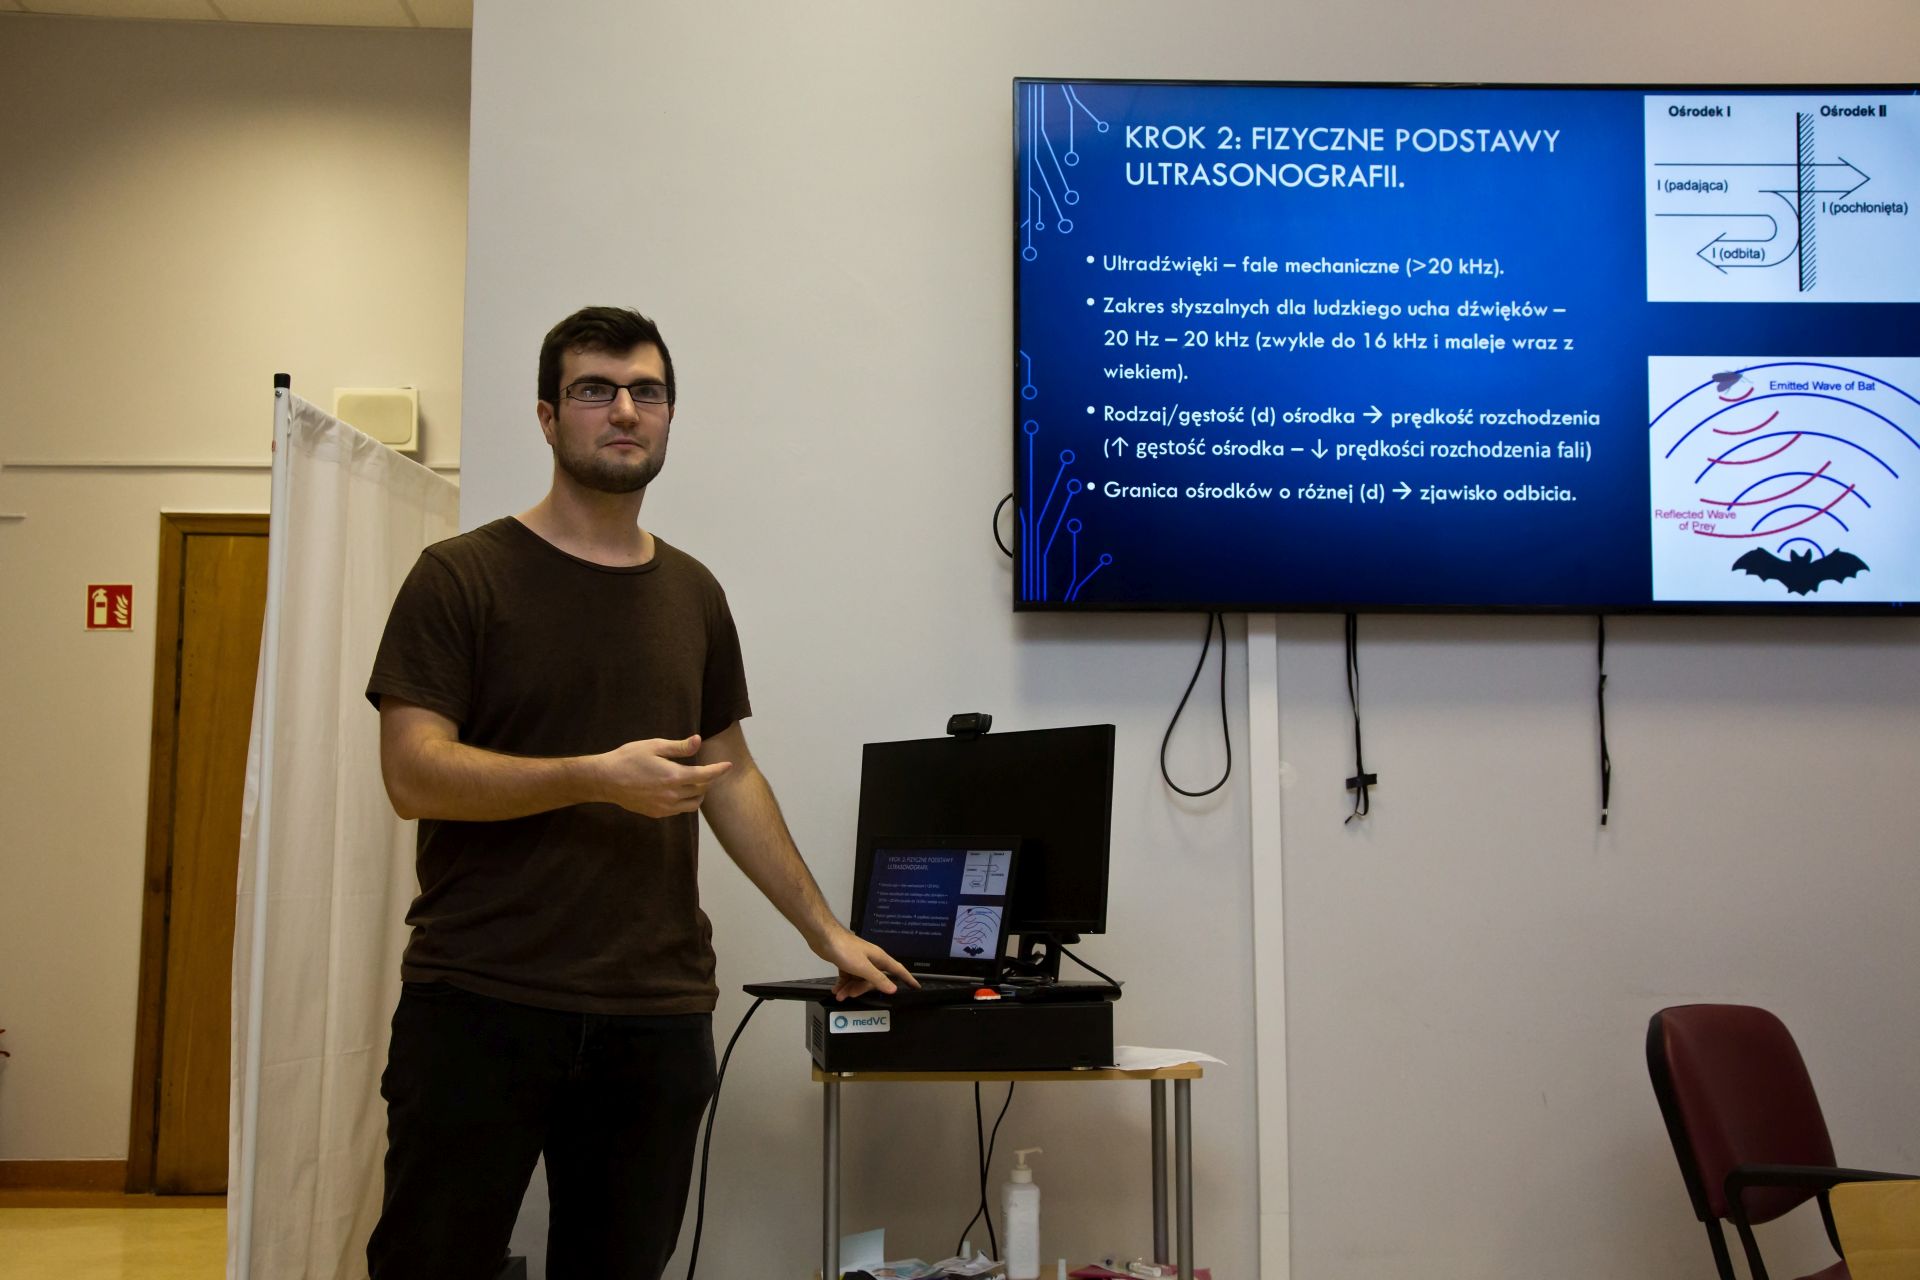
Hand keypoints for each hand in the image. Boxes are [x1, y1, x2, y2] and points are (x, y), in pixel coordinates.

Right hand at [594, 735, 732, 817]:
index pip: (705, 776)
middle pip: (701, 790)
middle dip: (707, 780)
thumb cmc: (629, 758)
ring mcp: (664, 807)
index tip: (728, 765)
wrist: (606, 780)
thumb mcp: (654, 746)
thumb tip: (699, 740)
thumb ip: (679, 747)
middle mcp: (672, 795)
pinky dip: (684, 802)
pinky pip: (679, 810)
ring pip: (692, 804)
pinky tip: (678, 791)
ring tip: (694, 782)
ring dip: (698, 794)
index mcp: (673, 776)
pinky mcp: (656, 814)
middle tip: (706, 770)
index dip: (718, 770)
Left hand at [811, 925, 919, 1000]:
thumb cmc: (845, 949)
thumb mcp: (862, 967)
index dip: (908, 978)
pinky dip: (843, 984)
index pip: (898, 970)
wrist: (824, 938)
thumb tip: (893, 989)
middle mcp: (871, 960)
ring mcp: (858, 961)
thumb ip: (877, 979)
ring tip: (839, 994)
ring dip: (850, 989)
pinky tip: (836, 990)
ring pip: (859, 980)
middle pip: (874, 980)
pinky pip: (849, 978)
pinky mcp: (847, 963)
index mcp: (879, 958)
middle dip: (862, 989)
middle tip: (851, 995)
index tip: (916, 987)